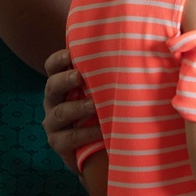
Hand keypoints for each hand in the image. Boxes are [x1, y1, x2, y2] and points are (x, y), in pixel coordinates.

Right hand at [42, 48, 100, 172]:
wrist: (96, 149)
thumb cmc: (102, 109)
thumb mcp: (103, 89)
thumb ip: (110, 72)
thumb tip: (143, 46)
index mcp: (62, 83)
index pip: (52, 66)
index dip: (59, 59)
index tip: (71, 53)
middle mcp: (54, 101)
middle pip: (52, 86)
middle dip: (65, 80)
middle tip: (79, 76)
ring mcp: (53, 124)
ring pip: (60, 113)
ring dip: (77, 107)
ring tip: (93, 105)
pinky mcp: (58, 144)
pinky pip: (69, 138)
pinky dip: (86, 133)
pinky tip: (101, 130)